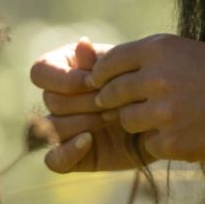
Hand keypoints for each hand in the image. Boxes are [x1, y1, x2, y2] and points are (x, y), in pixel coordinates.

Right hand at [31, 37, 145, 172]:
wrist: (163, 119)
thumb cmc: (143, 86)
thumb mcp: (125, 68)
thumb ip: (101, 59)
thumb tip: (82, 43)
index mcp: (64, 69)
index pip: (41, 71)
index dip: (64, 79)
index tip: (94, 82)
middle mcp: (58, 98)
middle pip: (51, 100)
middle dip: (86, 101)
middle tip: (116, 101)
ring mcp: (63, 128)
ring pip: (52, 127)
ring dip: (84, 122)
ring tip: (114, 117)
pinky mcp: (72, 155)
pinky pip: (53, 160)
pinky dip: (67, 152)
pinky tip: (88, 141)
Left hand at [87, 33, 204, 164]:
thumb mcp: (193, 52)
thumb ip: (156, 59)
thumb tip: (112, 67)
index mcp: (162, 48)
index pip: (110, 62)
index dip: (102, 75)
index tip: (103, 83)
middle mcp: (158, 77)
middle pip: (112, 94)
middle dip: (115, 102)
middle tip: (123, 107)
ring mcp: (164, 112)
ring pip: (128, 121)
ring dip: (140, 123)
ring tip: (167, 119)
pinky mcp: (173, 142)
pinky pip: (149, 144)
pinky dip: (161, 143)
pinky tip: (185, 135)